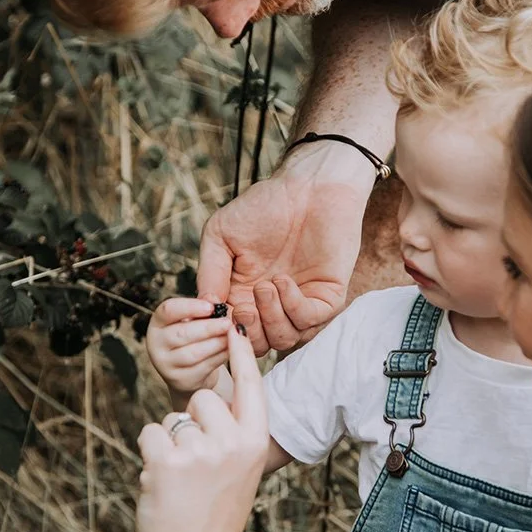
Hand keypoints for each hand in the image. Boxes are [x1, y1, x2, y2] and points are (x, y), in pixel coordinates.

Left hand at [137, 325, 268, 531]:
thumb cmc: (215, 513)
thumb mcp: (241, 470)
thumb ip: (233, 434)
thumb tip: (208, 397)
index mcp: (256, 442)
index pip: (250, 387)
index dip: (241, 355)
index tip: (233, 326)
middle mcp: (233, 442)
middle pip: (202, 397)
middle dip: (191, 420)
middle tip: (196, 465)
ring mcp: (200, 450)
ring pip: (173, 416)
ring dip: (169, 441)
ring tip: (180, 479)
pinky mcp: (167, 459)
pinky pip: (150, 431)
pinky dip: (149, 452)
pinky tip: (162, 482)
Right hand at [146, 297, 229, 401]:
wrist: (191, 370)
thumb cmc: (194, 337)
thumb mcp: (195, 320)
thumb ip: (203, 308)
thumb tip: (214, 299)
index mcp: (158, 323)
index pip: (168, 310)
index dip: (190, 307)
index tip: (211, 307)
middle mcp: (156, 343)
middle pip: (182, 334)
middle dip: (208, 328)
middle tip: (228, 323)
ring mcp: (166, 364)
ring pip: (193, 353)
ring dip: (217, 343)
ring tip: (233, 336)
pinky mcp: (181, 380)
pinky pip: (203, 367)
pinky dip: (220, 357)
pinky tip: (231, 350)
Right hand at [197, 141, 374, 354]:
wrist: (308, 185)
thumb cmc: (263, 206)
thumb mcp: (221, 235)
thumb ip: (209, 271)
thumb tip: (204, 306)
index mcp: (243, 295)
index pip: (233, 333)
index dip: (225, 333)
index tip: (221, 316)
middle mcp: (272, 305)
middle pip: (259, 345)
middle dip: (249, 333)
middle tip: (243, 308)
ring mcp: (301, 302)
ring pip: (284, 339)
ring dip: (271, 318)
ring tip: (265, 286)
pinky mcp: (327, 296)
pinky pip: (310, 320)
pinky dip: (293, 306)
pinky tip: (284, 281)